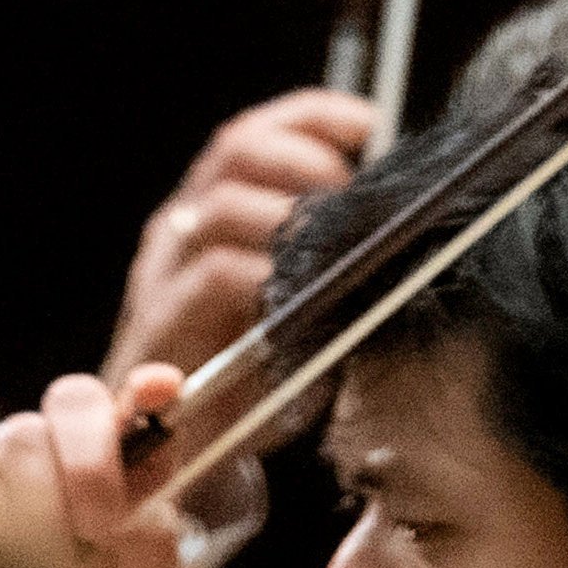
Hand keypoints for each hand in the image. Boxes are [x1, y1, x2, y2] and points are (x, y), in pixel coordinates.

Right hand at [0, 367, 207, 567]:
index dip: (151, 387)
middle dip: (88, 462)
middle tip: (95, 526)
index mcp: (132, 467)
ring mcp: (16, 458)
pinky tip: (1, 547)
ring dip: (37, 496)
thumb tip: (141, 511)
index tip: (159, 391)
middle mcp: (73, 448)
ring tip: (45, 553)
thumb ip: (156, 554)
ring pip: (20, 433)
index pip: (145, 401)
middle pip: (73, 399)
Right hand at [110, 82, 379, 392]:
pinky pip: (216, 275)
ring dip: (290, 217)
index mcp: (210, 212)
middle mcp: (181, 227)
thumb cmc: (247, 374)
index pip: (253, 135)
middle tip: (353, 196)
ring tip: (334, 246)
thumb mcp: (293, 307)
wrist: (176, 449)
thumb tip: (405, 233)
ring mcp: (165, 269)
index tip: (367, 124)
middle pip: (236, 150)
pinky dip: (267, 277)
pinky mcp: (163, 319)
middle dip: (307, 158)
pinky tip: (304, 298)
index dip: (311, 117)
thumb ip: (324, 266)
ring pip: (223, 205)